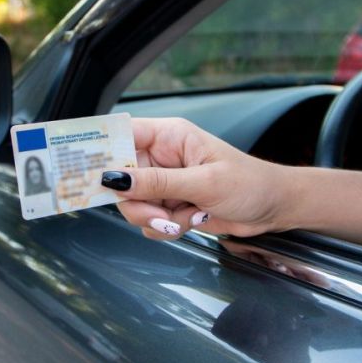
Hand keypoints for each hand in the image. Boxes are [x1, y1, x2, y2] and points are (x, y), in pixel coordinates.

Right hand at [103, 118, 287, 239]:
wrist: (275, 209)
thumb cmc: (250, 184)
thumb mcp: (204, 183)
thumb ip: (157, 182)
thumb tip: (114, 179)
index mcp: (168, 136)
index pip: (121, 134)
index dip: (101, 151)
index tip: (86, 172)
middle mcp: (161, 156)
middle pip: (120, 179)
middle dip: (136, 203)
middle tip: (159, 215)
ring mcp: (164, 182)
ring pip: (132, 204)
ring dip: (155, 219)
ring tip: (187, 218)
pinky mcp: (169, 204)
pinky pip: (148, 220)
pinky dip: (166, 228)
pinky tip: (192, 222)